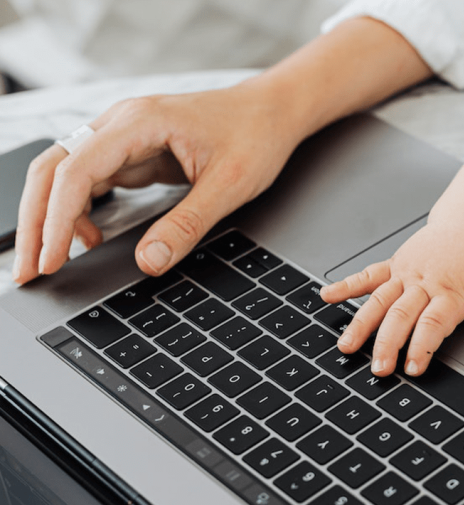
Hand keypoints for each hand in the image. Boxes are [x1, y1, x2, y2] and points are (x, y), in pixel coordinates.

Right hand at [13, 83, 299, 283]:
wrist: (272, 111)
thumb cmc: (255, 135)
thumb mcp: (230, 186)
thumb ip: (188, 224)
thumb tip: (150, 261)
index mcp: (140, 122)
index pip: (76, 171)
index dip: (57, 220)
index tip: (51, 259)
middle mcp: (121, 123)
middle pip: (53, 169)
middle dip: (36, 221)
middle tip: (28, 270)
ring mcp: (122, 136)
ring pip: (65, 175)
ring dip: (51, 217)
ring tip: (49, 260)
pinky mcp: (130, 151)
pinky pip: (89, 180)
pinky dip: (79, 210)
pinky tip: (88, 238)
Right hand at [319, 217, 463, 376]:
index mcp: (450, 290)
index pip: (433, 323)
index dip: (421, 346)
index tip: (412, 368)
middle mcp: (424, 281)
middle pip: (401, 316)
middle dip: (387, 344)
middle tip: (378, 368)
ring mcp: (406, 272)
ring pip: (379, 300)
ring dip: (362, 324)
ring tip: (347, 346)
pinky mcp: (395, 264)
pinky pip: (369, 275)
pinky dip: (348, 285)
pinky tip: (327, 296)